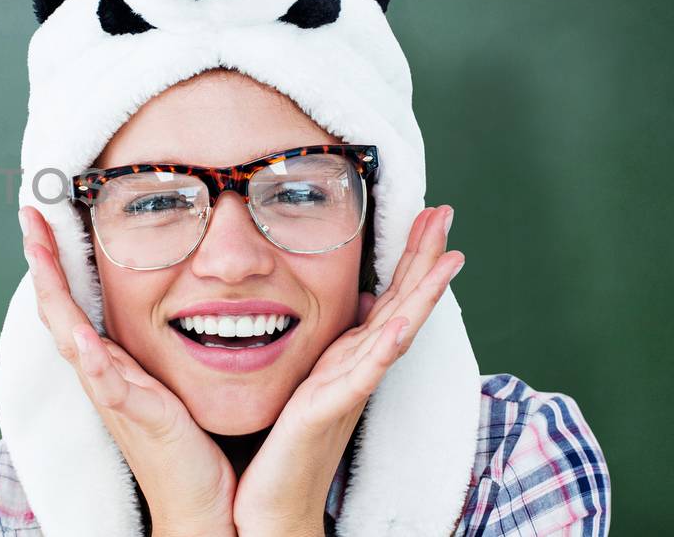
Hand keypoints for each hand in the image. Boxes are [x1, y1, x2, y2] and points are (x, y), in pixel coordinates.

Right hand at [20, 205, 236, 536]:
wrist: (204, 505)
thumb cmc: (196, 443)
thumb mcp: (176, 378)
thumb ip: (165, 345)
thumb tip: (189, 295)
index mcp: (111, 363)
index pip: (73, 301)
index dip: (56, 259)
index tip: (44, 216)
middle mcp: (102, 375)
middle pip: (58, 308)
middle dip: (42, 261)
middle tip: (30, 216)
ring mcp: (113, 396)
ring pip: (69, 336)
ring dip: (52, 293)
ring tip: (39, 252)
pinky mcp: (136, 417)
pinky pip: (105, 385)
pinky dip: (89, 359)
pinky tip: (80, 336)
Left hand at [233, 205, 466, 535]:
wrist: (268, 505)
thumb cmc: (280, 446)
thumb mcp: (304, 378)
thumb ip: (333, 344)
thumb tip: (361, 303)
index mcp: (346, 357)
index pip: (389, 296)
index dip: (411, 257)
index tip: (429, 214)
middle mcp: (355, 369)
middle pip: (402, 304)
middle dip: (425, 259)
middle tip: (446, 212)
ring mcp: (347, 390)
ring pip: (394, 333)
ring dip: (422, 295)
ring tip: (449, 258)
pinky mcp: (329, 412)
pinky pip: (363, 375)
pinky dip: (387, 347)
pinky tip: (404, 322)